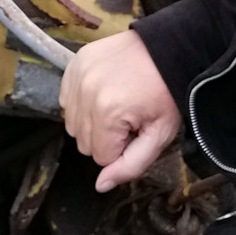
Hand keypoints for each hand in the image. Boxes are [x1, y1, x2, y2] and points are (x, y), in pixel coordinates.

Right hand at [59, 30, 181, 191]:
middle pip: (84, 143)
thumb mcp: (159, 134)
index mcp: (108, 114)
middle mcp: (86, 95)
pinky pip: (66, 100)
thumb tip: (101, 186)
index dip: (122, 147)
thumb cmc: (167, 91)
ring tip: (118, 102)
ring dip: (93, 120)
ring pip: (73, 124)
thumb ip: (131, 166)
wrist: (168, 48)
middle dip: (107, 136)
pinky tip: (105, 92)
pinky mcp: (74, 65)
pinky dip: (82, 101)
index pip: (101, 157)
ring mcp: (77, 77)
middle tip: (130, 115)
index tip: (137, 128)